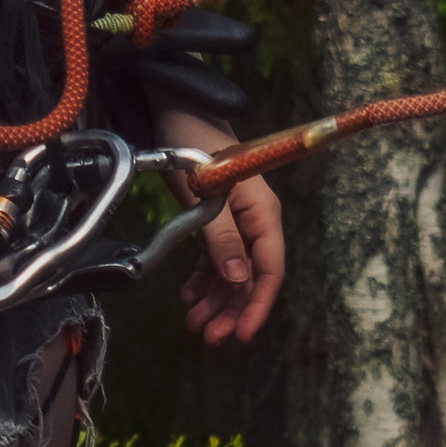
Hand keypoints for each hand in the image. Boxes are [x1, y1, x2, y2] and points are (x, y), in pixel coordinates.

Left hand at [153, 104, 284, 345]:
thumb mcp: (206, 193)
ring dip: (215, 299)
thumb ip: (223, 237)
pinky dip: (203, 278)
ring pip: (231, 270)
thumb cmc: (194, 143)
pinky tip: (188, 296)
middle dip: (232, 309)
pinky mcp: (215, 216)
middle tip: (209, 336)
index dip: (258, 304)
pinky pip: (215, 256)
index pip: (269, 268)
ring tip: (194, 323)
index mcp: (262, 213)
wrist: (176, 110)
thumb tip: (240, 280)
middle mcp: (254, 220)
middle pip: (249, 276)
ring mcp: (235, 220)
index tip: (242, 334)